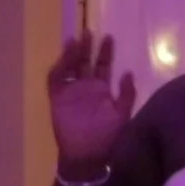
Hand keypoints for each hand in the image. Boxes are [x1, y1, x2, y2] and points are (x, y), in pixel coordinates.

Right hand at [47, 33, 137, 166]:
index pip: (103, 65)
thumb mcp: (122, 114)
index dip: (105, 52)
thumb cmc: (106, 136)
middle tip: (89, 31)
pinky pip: (56, 79)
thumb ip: (126, 94)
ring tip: (76, 40)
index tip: (109, 37)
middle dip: (87, 47)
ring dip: (72, 54)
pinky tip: (66, 57)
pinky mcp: (57, 98)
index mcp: (101, 89)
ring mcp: (70, 91)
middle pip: (85, 62)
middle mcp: (85, 87)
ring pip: (69, 67)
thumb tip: (128, 72)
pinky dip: (60, 67)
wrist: (87, 154)